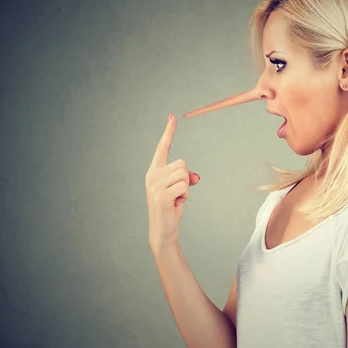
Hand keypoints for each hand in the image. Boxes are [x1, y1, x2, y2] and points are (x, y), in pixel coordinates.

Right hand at [145, 114, 199, 248]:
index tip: (172, 116)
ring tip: (176, 199)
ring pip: (185, 175)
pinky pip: (185, 187)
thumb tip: (195, 177)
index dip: (168, 132)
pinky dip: (185, 196)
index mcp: (154, 171)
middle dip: (186, 179)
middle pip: (182, 164)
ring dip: (186, 189)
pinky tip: (176, 205)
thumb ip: (186, 179)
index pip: (162, 148)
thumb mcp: (180, 190)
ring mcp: (155, 185)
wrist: (163, 230)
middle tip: (177, 194)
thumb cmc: (171, 208)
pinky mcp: (161, 195)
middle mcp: (152, 175)